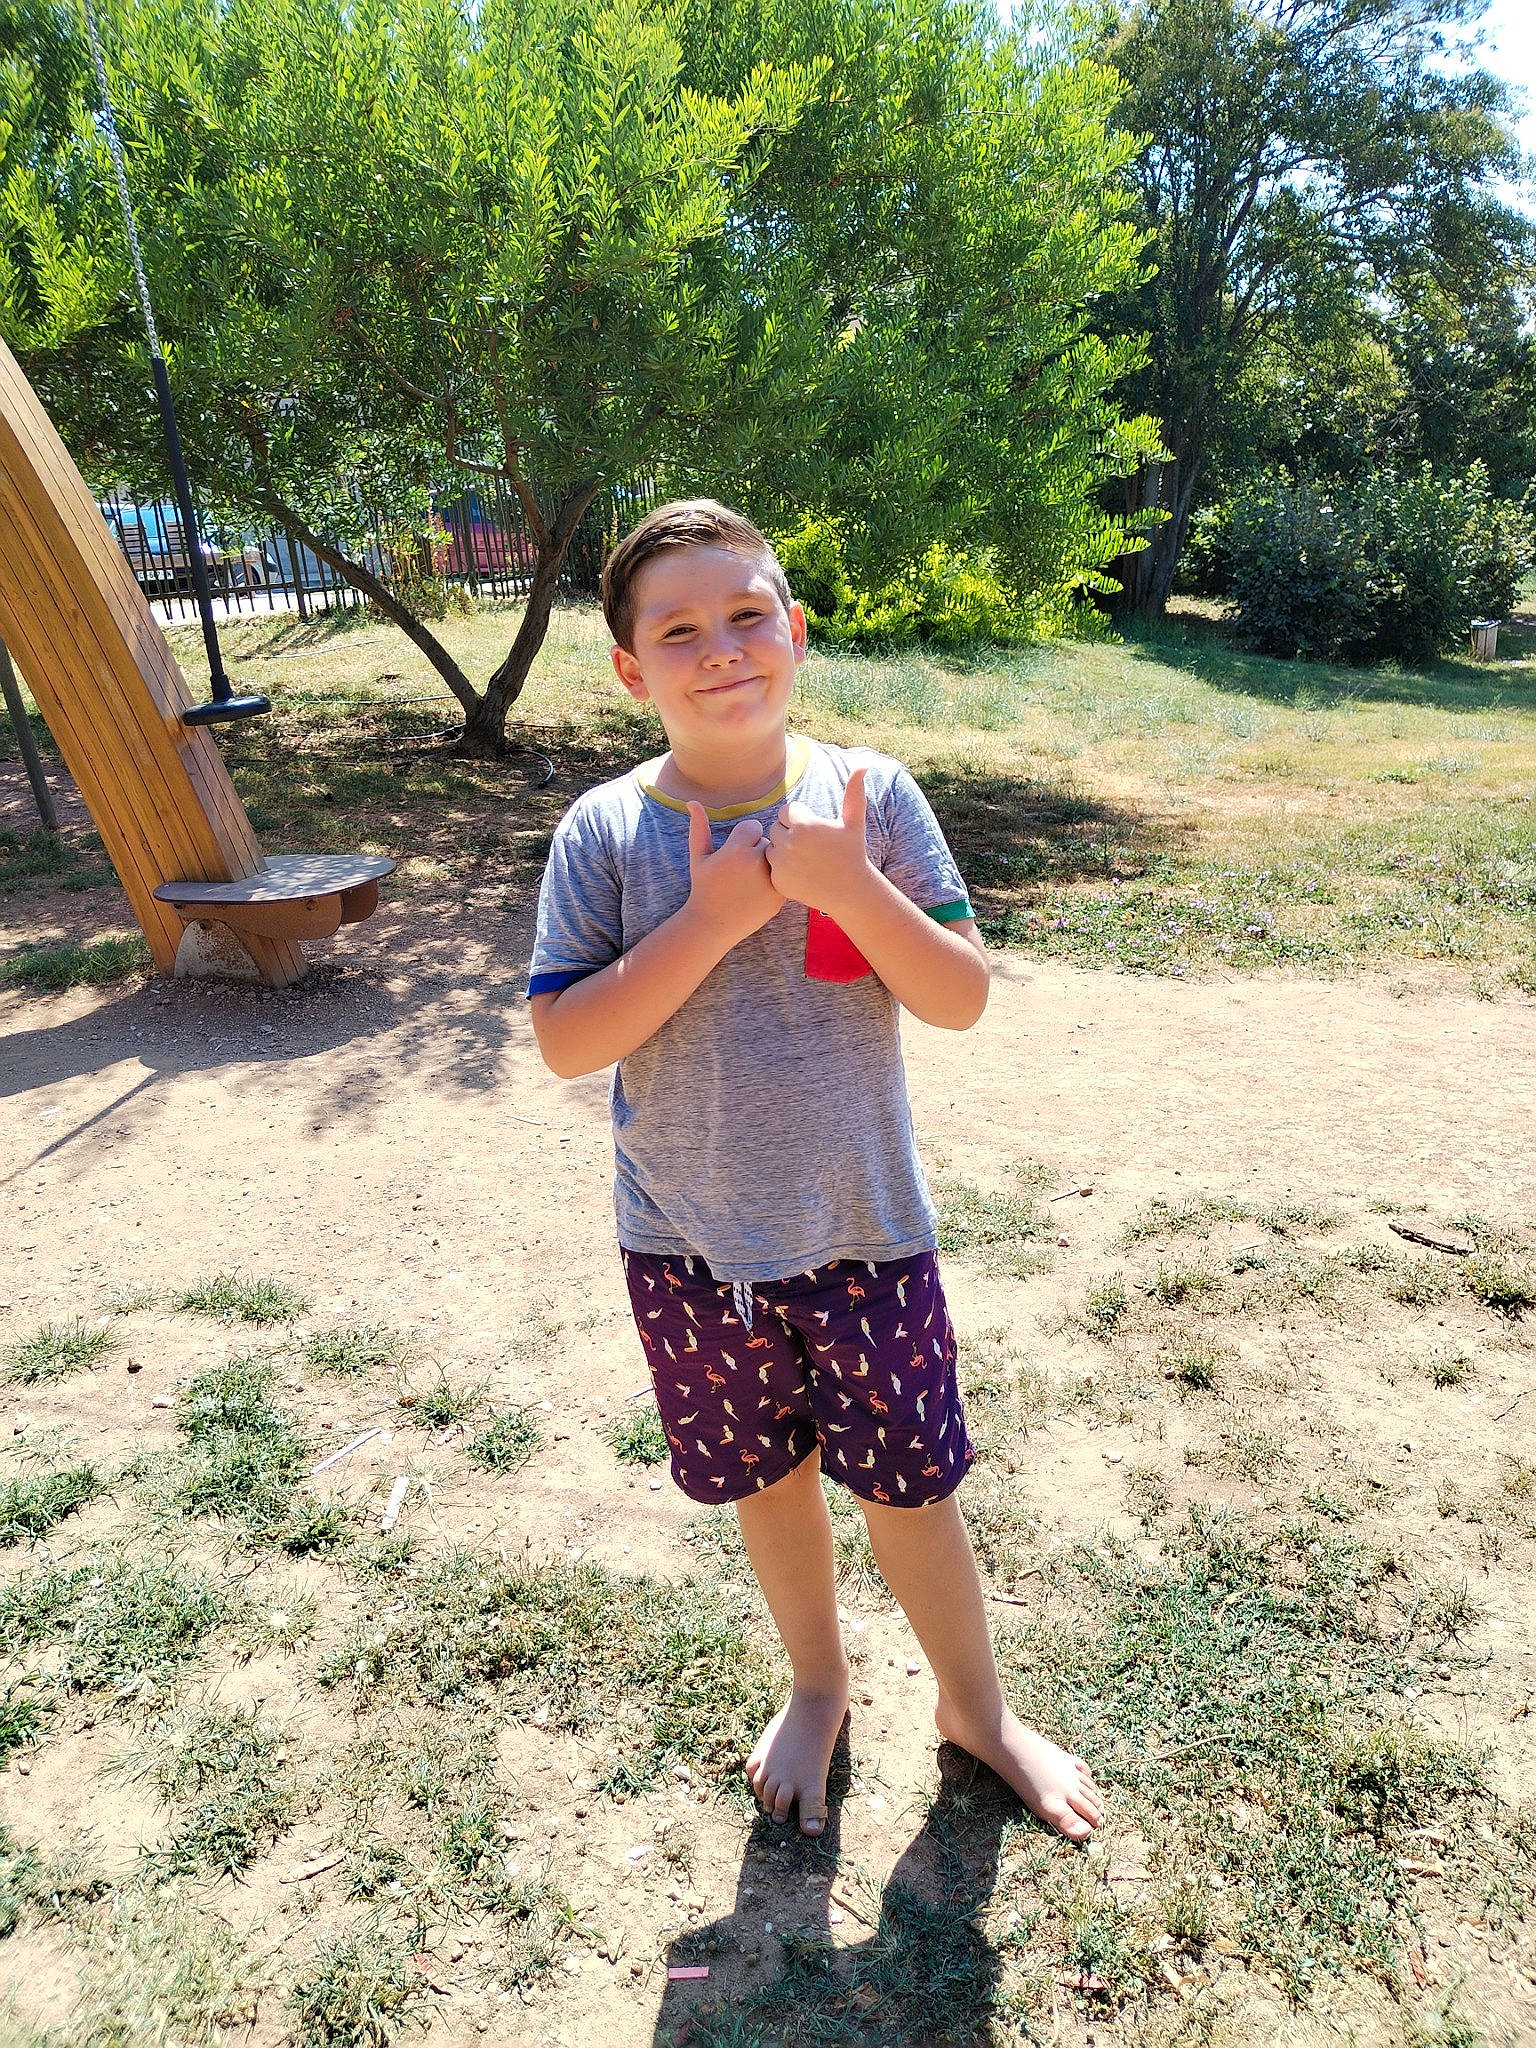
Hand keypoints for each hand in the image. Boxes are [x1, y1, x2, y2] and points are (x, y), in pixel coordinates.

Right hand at [684, 802, 784, 946]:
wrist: (713, 924)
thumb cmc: (704, 887)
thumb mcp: (698, 857)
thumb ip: (699, 827)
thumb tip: (692, 800)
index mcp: (737, 848)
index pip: (754, 827)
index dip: (744, 839)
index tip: (734, 854)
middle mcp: (757, 862)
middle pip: (768, 842)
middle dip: (757, 852)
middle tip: (742, 871)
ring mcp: (771, 879)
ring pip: (778, 859)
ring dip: (768, 865)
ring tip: (750, 880)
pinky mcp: (780, 895)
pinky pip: (784, 876)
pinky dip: (775, 881)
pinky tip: (757, 892)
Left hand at [765, 767, 872, 915]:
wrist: (851, 891)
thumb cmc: (852, 852)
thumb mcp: (853, 822)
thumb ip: (853, 792)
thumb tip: (863, 764)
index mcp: (803, 824)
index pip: (786, 811)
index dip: (801, 820)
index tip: (816, 832)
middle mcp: (788, 843)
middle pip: (776, 828)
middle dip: (790, 834)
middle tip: (811, 847)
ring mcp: (781, 863)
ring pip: (771, 847)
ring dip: (783, 850)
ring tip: (806, 859)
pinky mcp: (777, 880)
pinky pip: (771, 866)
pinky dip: (782, 869)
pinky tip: (801, 873)